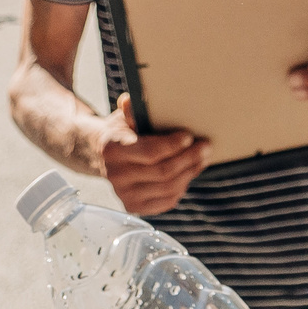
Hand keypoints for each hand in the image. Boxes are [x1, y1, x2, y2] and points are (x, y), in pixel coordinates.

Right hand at [98, 94, 206, 214]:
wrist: (102, 156)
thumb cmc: (121, 133)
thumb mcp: (123, 118)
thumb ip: (130, 110)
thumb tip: (131, 100)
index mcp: (112, 150)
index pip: (149, 152)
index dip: (172, 145)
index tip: (189, 136)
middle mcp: (115, 176)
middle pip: (163, 172)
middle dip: (189, 158)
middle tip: (205, 146)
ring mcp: (124, 195)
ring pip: (168, 188)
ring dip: (190, 172)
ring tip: (203, 158)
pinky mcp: (134, 207)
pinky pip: (167, 201)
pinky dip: (182, 187)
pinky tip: (188, 173)